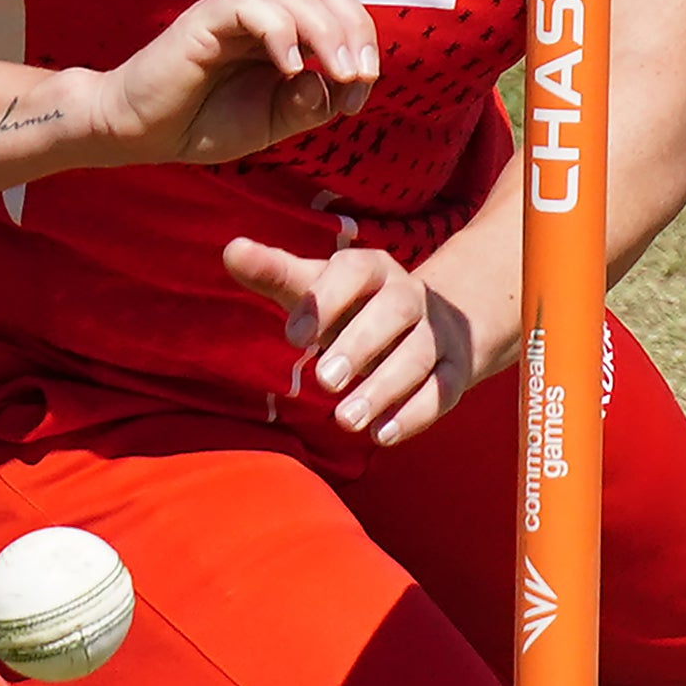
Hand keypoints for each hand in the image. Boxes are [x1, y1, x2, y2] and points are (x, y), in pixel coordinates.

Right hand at [92, 0, 377, 168]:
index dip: (361, 40)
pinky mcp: (206, 18)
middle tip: (358, 77)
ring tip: (338, 75)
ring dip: (328, 32)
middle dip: (354, 29)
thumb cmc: (203, 122)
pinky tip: (290, 70)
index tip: (360, 92)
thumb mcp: (272, 122)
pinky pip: (252, 7)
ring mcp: (233, 10)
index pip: (337, 6)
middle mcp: (262, 10)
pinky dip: (282, 33)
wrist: (140, 132)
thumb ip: (307, 104)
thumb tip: (338, 82)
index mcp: (283, 28)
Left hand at [223, 237, 474, 446]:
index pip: (354, 271)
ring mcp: (437, 333)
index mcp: (372, 269)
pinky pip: (442, 390)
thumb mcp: (314, 289)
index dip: (326, 300)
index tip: (292, 338)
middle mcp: (410, 296)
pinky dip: (415, 414)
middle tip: (324, 382)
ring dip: (383, 388)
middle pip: (394, 312)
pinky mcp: (454, 371)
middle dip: (360, 346)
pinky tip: (382, 436)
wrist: (429, 326)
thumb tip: (231, 250)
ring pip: (418, 356)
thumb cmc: (352, 309)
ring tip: (345, 420)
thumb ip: (274, 273)